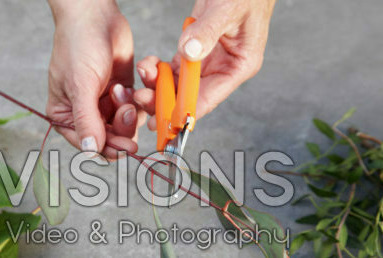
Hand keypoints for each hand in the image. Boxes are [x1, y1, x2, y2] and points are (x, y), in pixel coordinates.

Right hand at [45, 0, 144, 158]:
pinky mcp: (122, 93)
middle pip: (111, 139)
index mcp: (66, 116)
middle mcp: (85, 113)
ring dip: (130, 110)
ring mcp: (105, 104)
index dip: (108, 149)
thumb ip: (87, 120)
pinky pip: (137, 108)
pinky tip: (132, 82)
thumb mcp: (80, 85)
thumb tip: (91, 149)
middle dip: (122, 127)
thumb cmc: (78, 45)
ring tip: (122, 89)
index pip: (89, 144)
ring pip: (127, 126)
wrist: (95, 15)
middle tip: (127, 109)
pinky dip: (139, 98)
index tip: (125, 148)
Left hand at [134, 0, 275, 129]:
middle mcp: (224, 68)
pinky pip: (174, 68)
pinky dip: (159, 70)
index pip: (209, 97)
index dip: (185, 111)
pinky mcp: (196, 50)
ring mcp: (209, 61)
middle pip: (191, 95)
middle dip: (166, 100)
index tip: (164, 121)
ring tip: (143, 78)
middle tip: (142, 99)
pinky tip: (149, 66)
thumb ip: (208, 32)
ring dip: (159, 84)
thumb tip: (189, 53)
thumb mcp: (227, 9)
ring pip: (179, 84)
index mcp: (240, 66)